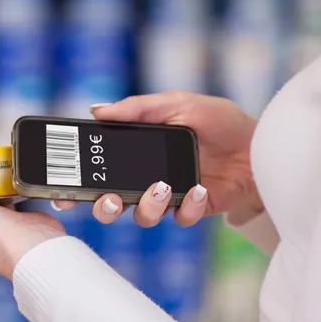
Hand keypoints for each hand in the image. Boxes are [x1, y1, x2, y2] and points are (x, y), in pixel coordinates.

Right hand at [54, 91, 262, 227]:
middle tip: (109, 199)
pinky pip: (179, 217)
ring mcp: (169, 196)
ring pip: (142, 216)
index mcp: (138, 153)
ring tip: (162, 187)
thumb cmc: (218, 120)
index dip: (79, 182)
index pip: (100, 170)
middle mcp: (148, 177)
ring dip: (147, 206)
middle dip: (104, 207)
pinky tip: (199, 189)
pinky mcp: (192, 209)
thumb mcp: (177, 103)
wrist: (258, 144)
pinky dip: (187, 205)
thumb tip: (96, 110)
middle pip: (111, 203)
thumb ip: (138, 109)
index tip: (62, 190)